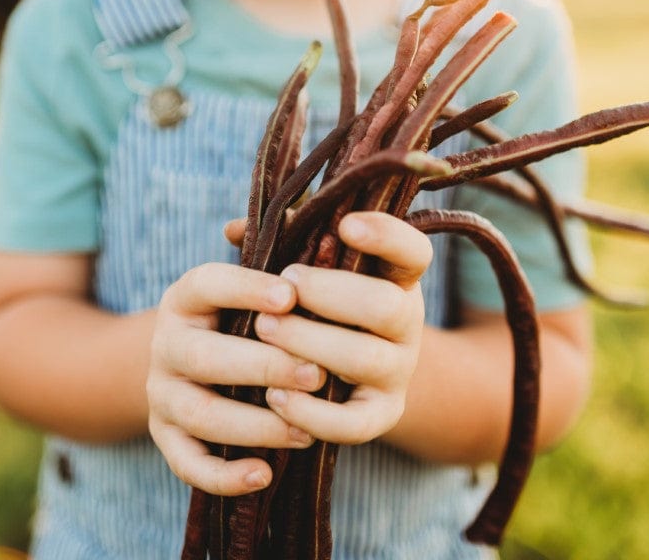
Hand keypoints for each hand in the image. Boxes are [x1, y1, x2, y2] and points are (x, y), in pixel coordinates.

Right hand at [147, 261, 325, 495]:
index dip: (245, 288)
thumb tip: (299, 212)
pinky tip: (265, 474)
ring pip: (200, 413)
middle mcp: (166, 343)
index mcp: (186, 296)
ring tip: (305, 429)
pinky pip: (188, 464)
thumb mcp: (252, 281)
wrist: (194, 362)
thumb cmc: (242, 315)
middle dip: (262, 366)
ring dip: (254, 424)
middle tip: (316, 372)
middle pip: (203, 356)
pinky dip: (223, 476)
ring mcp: (162, 393)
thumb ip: (275, 248)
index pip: (207, 283)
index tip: (292, 295)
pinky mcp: (167, 438)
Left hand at [255, 211, 430, 445]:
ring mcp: (398, 372)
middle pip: (387, 307)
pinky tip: (274, 396)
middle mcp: (407, 324)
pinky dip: (313, 413)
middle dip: (331, 294)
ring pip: (367, 359)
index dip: (387, 236)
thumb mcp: (308, 269)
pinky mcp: (380, 416)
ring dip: (312, 342)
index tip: (346, 225)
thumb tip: (235, 230)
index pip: (413, 252)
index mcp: (396, 279)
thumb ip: (281, 242)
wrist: (343, 374)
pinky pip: (354, 423)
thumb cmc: (315, 306)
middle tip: (287, 285)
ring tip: (264, 328)